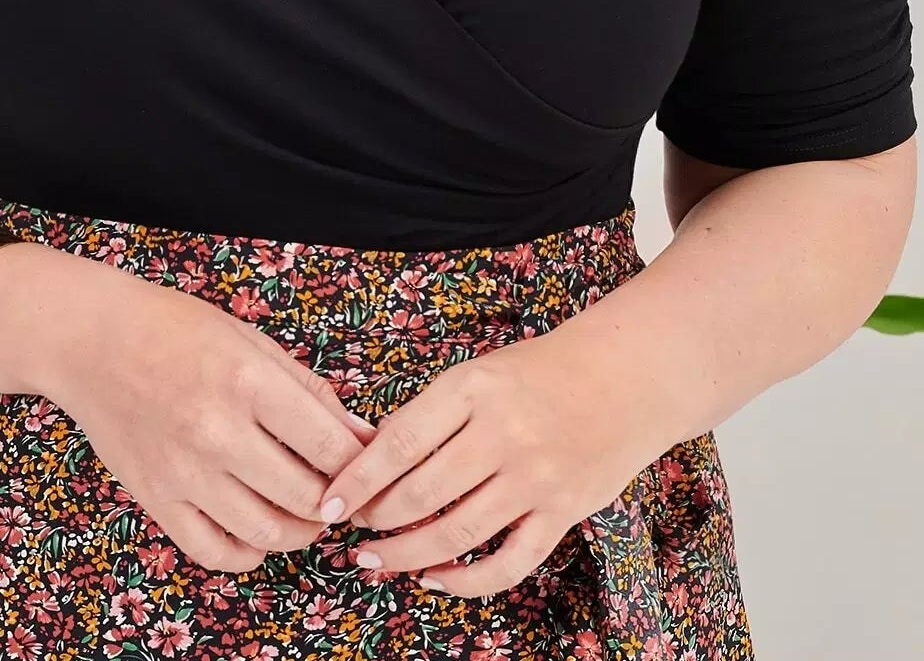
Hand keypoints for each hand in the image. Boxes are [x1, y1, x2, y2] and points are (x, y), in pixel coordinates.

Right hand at [39, 258, 377, 573]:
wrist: (93, 341)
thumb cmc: (175, 329)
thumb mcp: (250, 340)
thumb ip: (307, 390)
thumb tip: (359, 434)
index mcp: (248, 382)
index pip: (330, 447)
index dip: (361, 465)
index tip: (366, 467)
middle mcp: (218, 432)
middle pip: (306, 497)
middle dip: (337, 502)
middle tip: (342, 493)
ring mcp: (185, 471)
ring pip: (267, 533)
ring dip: (300, 532)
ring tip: (307, 514)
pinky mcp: (157, 498)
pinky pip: (214, 551)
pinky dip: (249, 554)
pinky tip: (259, 533)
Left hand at [313, 326, 673, 597]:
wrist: (625, 376)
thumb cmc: (540, 371)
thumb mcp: (478, 373)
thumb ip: (432, 414)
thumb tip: (369, 457)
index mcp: (472, 388)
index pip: (398, 442)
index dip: (356, 479)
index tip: (328, 502)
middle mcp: (502, 433)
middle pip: (420, 493)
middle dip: (375, 519)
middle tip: (351, 530)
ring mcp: (535, 477)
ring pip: (456, 533)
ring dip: (407, 554)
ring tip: (376, 559)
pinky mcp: (562, 512)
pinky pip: (508, 563)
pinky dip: (466, 581)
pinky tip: (435, 578)